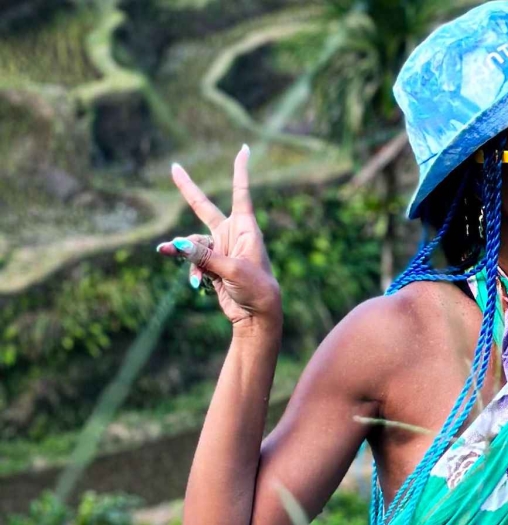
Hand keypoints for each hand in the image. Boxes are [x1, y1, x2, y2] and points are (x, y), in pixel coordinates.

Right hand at [156, 144, 281, 331]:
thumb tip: (174, 244)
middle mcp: (232, 234)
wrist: (258, 315)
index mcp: (246, 228)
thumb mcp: (230, 270)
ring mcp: (221, 249)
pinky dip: (191, 269)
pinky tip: (197, 283)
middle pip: (204, 208)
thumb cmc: (256, 288)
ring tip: (175, 259)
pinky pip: (192, 260)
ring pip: (192, 242)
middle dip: (188, 190)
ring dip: (183, 252)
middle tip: (174, 168)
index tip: (244, 149)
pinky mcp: (213, 265)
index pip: (241, 192)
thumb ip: (202, 255)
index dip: (240, 171)